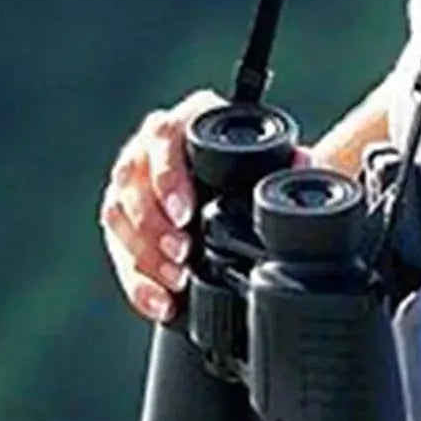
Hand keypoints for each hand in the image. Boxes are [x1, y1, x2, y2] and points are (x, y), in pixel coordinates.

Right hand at [99, 89, 311, 323]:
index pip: (164, 137)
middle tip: (183, 253)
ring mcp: (133, 180)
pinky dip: (137, 281)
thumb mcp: (275, 158)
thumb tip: (303, 162)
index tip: (186, 214)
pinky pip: (117, 249)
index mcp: (189, 118)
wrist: (249, 183)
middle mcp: (152, 145)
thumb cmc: (262, 163)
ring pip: (118, 214)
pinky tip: (159, 302)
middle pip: (133, 179)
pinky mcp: (123, 217)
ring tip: (177, 280)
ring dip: (144, 254)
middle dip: (153, 223)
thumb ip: (290, 159)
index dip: (168, 176)